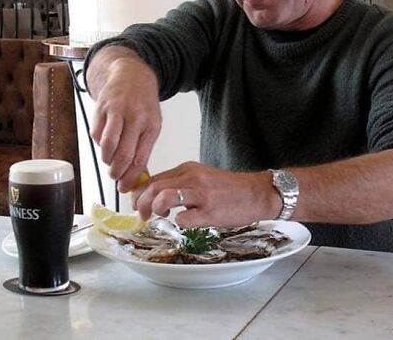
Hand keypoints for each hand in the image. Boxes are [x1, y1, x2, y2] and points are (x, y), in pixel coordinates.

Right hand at [88, 50, 161, 191]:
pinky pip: (96, 134)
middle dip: (116, 172)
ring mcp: (117, 111)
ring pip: (107, 146)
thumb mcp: (152, 123)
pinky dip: (99, 144)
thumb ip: (143, 147)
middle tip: (115, 176)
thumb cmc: (143, 103)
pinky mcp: (102, 108)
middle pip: (123, 155)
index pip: (140, 158)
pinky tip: (105, 142)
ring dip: (106, 159)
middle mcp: (135, 118)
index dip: (130, 177)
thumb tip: (135, 175)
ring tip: (110, 161)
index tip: (125, 187)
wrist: (132, 75)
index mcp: (151, 125)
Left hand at [131, 162, 280, 227]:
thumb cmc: (229, 189)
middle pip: (154, 187)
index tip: (136, 203)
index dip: (139, 193)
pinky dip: (179, 223)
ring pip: (164, 197)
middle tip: (141, 214)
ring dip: (154, 210)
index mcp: (187, 169)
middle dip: (141, 203)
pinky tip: (185, 223)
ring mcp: (201, 193)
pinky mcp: (210, 210)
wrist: (256, 193)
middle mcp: (192, 177)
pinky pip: (184, 219)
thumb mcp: (201, 178)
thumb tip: (154, 196)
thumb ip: (180, 183)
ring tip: (158, 217)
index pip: (154, 178)